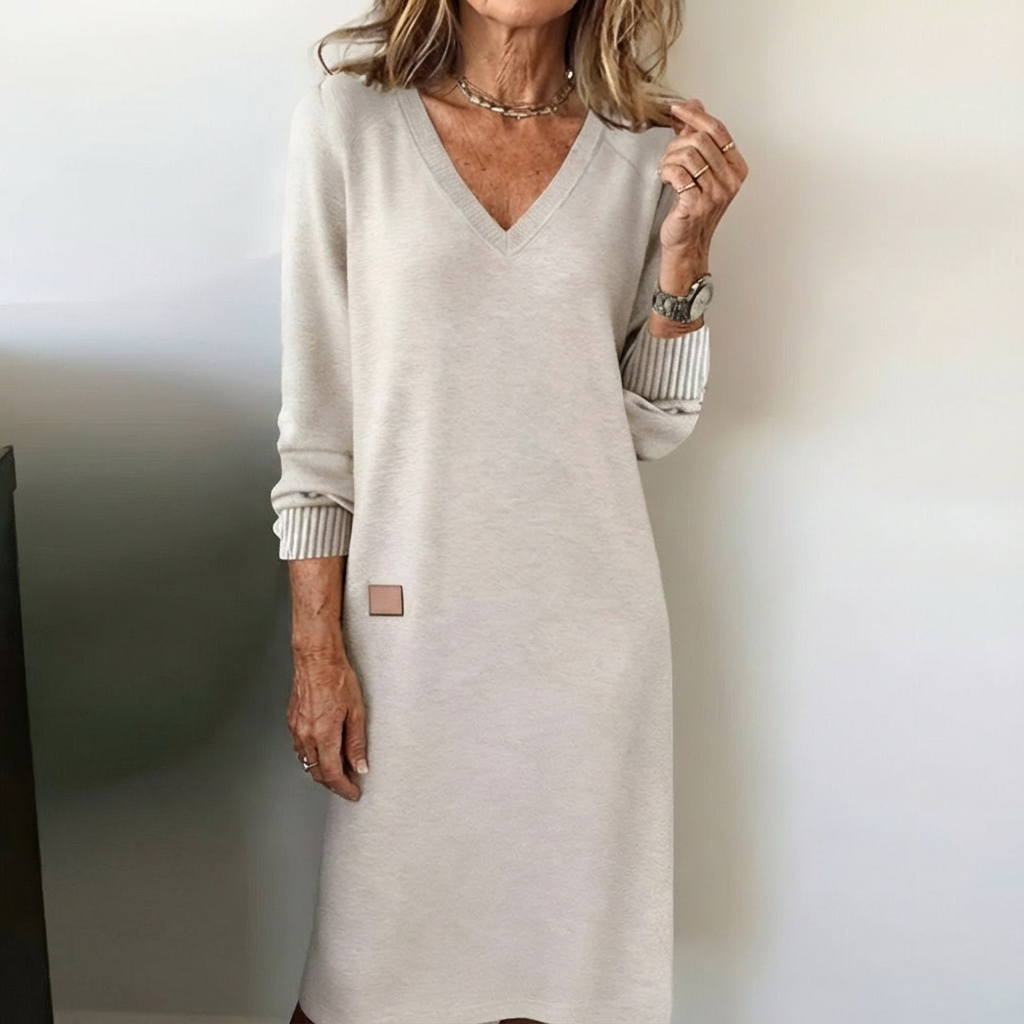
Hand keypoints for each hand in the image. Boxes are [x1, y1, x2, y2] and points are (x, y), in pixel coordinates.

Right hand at [288, 624, 368, 800]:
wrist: (316, 659)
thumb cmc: (337, 678)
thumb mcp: (357, 711)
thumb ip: (357, 742)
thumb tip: (360, 766)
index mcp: (324, 735)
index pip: (332, 774)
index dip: (343, 788)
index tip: (353, 793)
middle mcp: (306, 735)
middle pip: (317, 772)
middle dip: (333, 782)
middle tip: (349, 783)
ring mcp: (296, 729)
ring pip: (306, 762)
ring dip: (321, 770)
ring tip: (339, 769)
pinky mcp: (292, 721)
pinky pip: (300, 748)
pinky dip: (312, 756)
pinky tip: (323, 751)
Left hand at [656, 99, 748, 264]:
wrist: (686, 243)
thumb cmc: (691, 206)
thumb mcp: (699, 167)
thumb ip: (697, 135)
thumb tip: (694, 103)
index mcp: (736, 168)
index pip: (717, 129)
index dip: (695, 115)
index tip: (676, 109)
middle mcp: (730, 181)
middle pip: (699, 140)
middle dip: (676, 144)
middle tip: (668, 157)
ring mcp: (715, 194)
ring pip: (687, 156)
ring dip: (669, 160)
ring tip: (667, 172)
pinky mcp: (696, 205)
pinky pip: (677, 174)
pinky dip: (666, 172)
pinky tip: (666, 180)